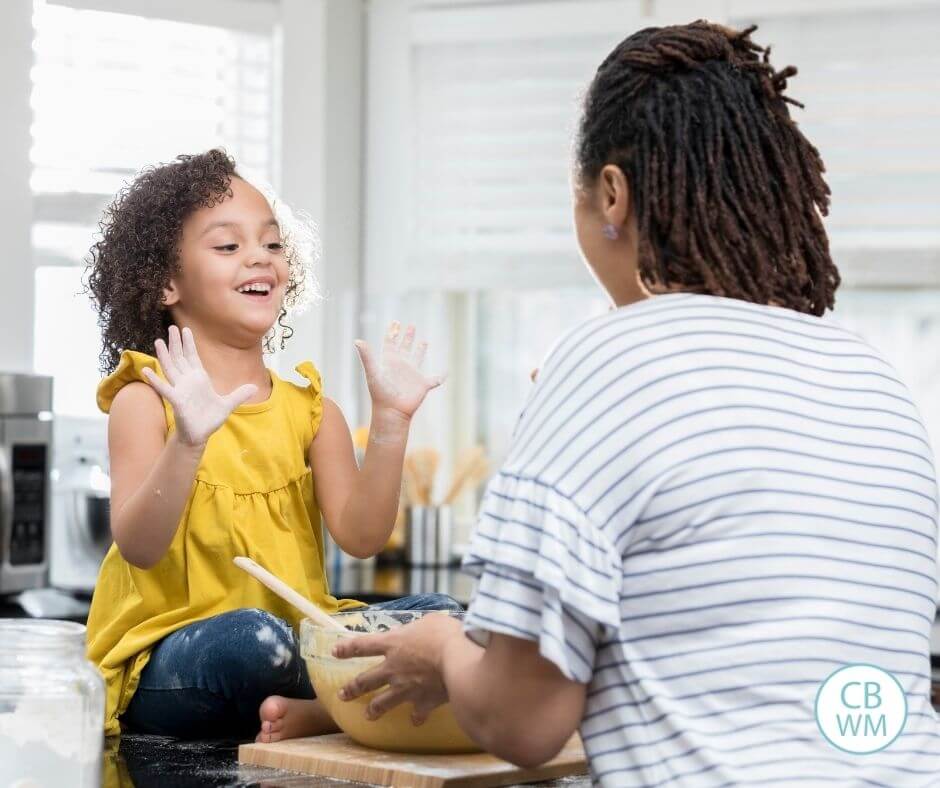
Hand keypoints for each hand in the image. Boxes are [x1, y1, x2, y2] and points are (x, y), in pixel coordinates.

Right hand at [141, 325, 257, 447]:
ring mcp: (180, 390)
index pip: (193, 357)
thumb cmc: (209, 419)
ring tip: (158, 341)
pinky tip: (147, 371)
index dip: (189, 344)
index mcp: (199, 379)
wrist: (200, 435)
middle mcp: (188, 381)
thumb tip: (254, 387)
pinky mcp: (176, 401)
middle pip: (180, 358)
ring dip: (164, 355)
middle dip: (176, 343)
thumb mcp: (227, 404)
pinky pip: (164, 389)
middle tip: (171, 327)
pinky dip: (155, 380)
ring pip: (171, 369)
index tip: (185, 329)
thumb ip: (238, 394)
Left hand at [332, 612, 461, 724]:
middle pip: (365, 680)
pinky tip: (415, 721)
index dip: (347, 648)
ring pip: (382, 703)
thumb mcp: (430, 621)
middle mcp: (393, 668)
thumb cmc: (445, 634)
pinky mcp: (422, 702)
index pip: (362, 645)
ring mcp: (405, 688)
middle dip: (352, 688)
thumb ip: (421, 627)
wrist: (458, 661)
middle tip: (342, 695)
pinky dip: (416, 717)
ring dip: (373, 709)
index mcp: (393, 644)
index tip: (335, 652)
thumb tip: (424, 628)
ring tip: (368, 715)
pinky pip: (416, 713)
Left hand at [355, 322, 442, 420]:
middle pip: (404, 347)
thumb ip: (366, 356)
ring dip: (421, 350)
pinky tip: (445, 373)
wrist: (392, 412)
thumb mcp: (373, 372)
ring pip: (418, 358)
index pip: (390, 343)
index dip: (393, 332)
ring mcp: (412, 375)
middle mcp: (401, 366)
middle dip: (407, 337)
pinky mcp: (423, 385)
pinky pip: (434, 379)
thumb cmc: (381, 393)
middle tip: (411, 326)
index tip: (395, 322)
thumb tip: (357, 341)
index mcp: (390, 361)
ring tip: (424, 341)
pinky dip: (440, 377)